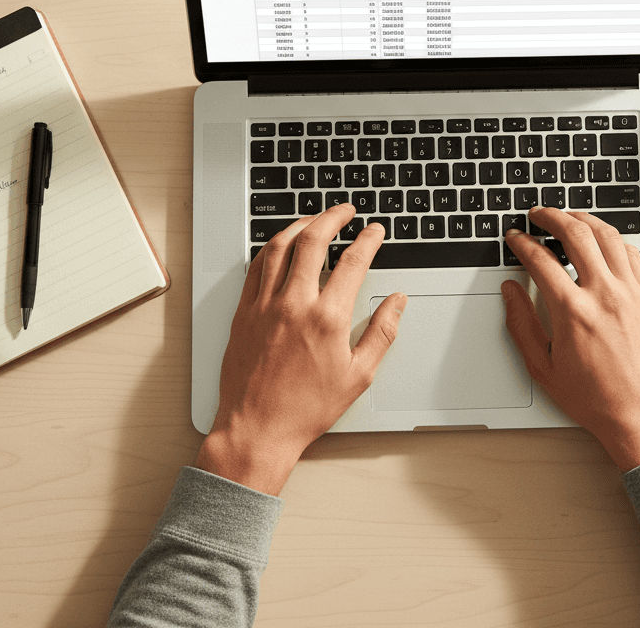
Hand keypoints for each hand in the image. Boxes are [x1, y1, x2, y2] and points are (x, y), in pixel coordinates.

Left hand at [195, 204, 405, 494]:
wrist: (257, 430)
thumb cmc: (306, 409)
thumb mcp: (359, 375)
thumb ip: (381, 332)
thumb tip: (396, 302)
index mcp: (327, 318)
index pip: (353, 262)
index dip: (368, 240)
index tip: (375, 231)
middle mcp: (294, 304)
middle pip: (313, 240)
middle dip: (333, 217)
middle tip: (346, 210)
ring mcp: (264, 306)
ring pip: (279, 246)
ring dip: (300, 225)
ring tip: (315, 219)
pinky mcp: (243, 312)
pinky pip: (256, 266)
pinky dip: (272, 248)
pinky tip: (281, 245)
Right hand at [501, 208, 639, 471]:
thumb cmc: (596, 399)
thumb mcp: (543, 368)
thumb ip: (521, 324)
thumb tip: (510, 292)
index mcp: (573, 312)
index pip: (541, 260)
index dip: (522, 243)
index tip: (516, 238)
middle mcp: (604, 295)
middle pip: (576, 234)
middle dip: (552, 216)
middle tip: (539, 214)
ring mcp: (631, 293)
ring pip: (607, 236)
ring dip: (584, 219)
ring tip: (570, 217)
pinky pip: (632, 253)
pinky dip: (614, 239)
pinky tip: (603, 239)